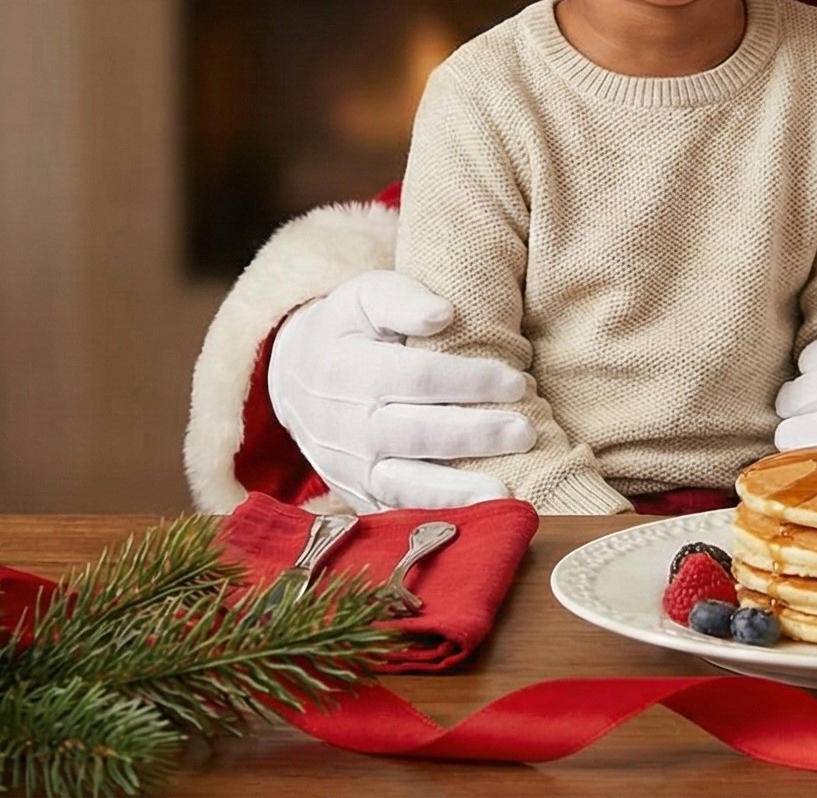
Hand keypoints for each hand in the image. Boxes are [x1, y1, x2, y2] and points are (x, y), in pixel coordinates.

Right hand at [268, 271, 537, 510]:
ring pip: (403, 484)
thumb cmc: (345, 330)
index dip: (468, 380)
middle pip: (415, 434)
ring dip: (455, 491)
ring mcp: (349, 466)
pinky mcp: (356, 493)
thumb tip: (443, 314)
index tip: (515, 381)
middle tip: (525, 431)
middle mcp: (346, 425)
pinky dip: (435, 517)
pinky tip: (476, 520)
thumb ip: (401, 299)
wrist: (291, 379)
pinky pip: (396, 511)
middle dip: (473, 435)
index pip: (416, 377)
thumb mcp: (362, 296)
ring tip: (504, 493)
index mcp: (348, 369)